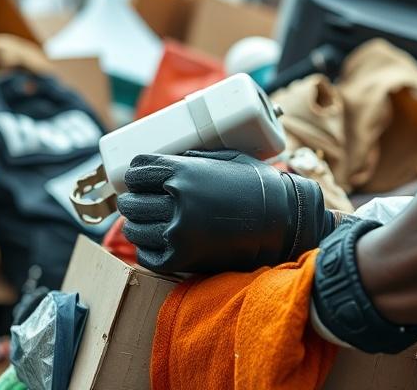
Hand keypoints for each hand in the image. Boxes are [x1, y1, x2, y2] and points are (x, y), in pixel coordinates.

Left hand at [117, 150, 333, 273]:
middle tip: (138, 201)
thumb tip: (170, 159)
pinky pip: (147, 256)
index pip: (138, 170)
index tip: (135, 178)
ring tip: (144, 223)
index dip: (134, 173)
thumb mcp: (227, 157)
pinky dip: (147, 249)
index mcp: (183, 172)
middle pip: (133, 201)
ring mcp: (178, 232)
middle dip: (132, 200)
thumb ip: (195, 158)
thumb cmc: (259, 185)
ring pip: (135, 229)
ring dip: (136, 225)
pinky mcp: (182, 259)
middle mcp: (176, 200)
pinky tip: (155, 242)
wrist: (284, 221)